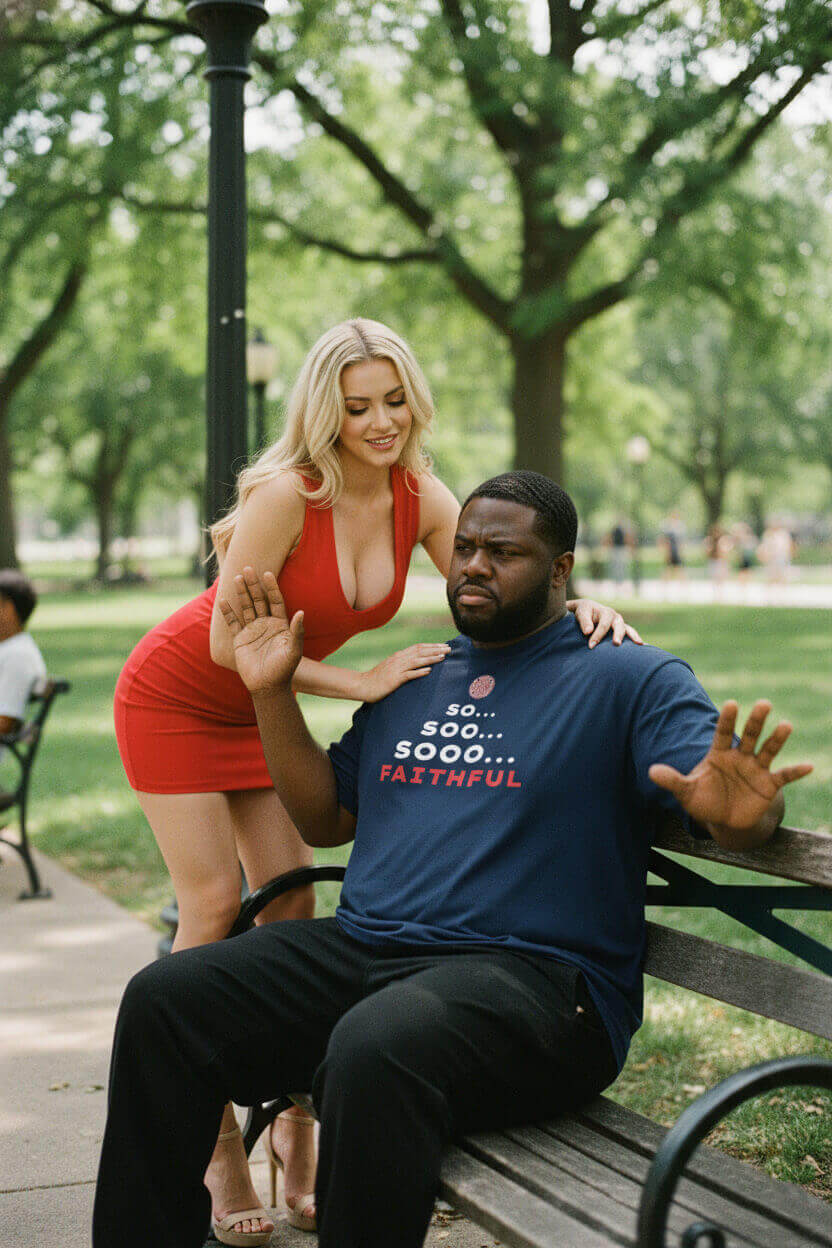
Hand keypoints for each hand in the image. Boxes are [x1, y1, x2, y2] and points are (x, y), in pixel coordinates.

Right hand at [218, 566, 303, 695]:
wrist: (268, 686)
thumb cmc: (284, 669)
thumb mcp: (294, 650)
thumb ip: (297, 631)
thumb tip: (302, 612)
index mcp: (280, 624)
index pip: (276, 601)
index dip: (272, 588)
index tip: (267, 574)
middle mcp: (266, 624)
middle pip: (259, 600)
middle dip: (254, 585)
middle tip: (249, 568)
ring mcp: (252, 630)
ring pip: (246, 607)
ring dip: (241, 593)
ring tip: (236, 577)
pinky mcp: (240, 639)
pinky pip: (232, 622)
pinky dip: (227, 612)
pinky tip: (223, 600)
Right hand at [361, 643, 450, 702]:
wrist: (362, 685)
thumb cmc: (377, 679)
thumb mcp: (391, 668)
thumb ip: (403, 665)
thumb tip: (417, 665)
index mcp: (399, 656)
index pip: (418, 647)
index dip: (432, 646)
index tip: (444, 645)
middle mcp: (399, 659)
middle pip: (420, 651)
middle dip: (436, 649)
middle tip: (449, 648)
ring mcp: (396, 669)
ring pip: (417, 660)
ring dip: (431, 658)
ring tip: (443, 657)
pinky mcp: (394, 679)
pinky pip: (409, 674)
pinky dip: (419, 672)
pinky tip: (428, 671)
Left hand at [567, 598, 643, 648]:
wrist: (589, 609)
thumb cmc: (584, 612)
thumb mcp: (582, 613)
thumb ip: (584, 621)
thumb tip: (588, 632)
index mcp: (606, 612)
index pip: (603, 625)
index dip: (597, 635)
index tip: (591, 646)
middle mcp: (616, 617)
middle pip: (619, 626)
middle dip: (618, 635)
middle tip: (616, 644)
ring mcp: (620, 624)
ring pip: (628, 629)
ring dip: (633, 636)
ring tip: (639, 644)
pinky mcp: (622, 630)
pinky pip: (631, 634)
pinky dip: (636, 639)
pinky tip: (643, 646)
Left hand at [649, 700, 812, 831]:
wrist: (724, 819)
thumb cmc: (703, 799)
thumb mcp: (686, 791)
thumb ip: (672, 780)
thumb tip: (651, 771)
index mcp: (718, 754)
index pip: (722, 733)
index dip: (727, 720)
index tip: (731, 703)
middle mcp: (740, 757)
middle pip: (749, 734)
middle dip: (755, 720)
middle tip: (764, 703)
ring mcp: (756, 769)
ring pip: (768, 750)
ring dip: (777, 738)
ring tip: (786, 725)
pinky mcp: (769, 785)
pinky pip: (784, 776)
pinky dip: (796, 772)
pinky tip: (810, 766)